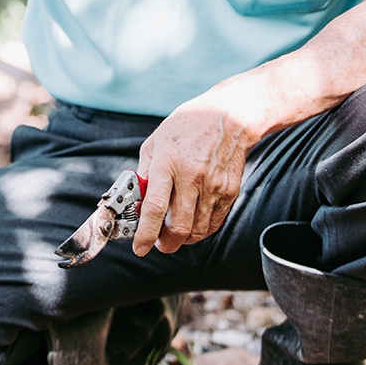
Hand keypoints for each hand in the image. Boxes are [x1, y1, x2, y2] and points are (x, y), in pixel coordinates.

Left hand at [132, 95, 251, 256]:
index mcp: (167, 163)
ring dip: (183, 240)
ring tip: (175, 233)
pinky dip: (201, 231)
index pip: (155, 207)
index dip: (145, 233)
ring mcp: (213, 186)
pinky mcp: (228, 192)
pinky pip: (213, 223)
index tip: (139, 247)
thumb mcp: (156, 141)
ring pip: (197, 231)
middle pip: (178, 227)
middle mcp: (191, 177)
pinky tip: (193, 224)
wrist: (227, 116)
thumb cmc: (187, 126)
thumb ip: (145, 171)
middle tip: (158, 243)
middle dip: (165, 244)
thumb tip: (137, 198)